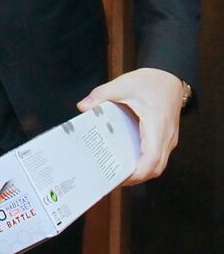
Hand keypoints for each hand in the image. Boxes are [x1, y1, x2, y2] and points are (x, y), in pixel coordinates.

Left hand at [77, 67, 182, 184]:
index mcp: (156, 124)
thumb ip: (102, 94)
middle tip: (113, 178)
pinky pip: (159, 157)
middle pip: (156, 168)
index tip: (119, 177)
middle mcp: (166, 135)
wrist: (170, 75)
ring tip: (118, 172)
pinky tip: (128, 159)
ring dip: (141, 172)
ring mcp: (169, 138)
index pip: (152, 159)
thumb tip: (83, 107)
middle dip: (136, 178)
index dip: (137, 173)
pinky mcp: (167, 137)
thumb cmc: (151, 81)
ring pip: (159, 165)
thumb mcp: (123, 84)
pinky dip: (145, 163)